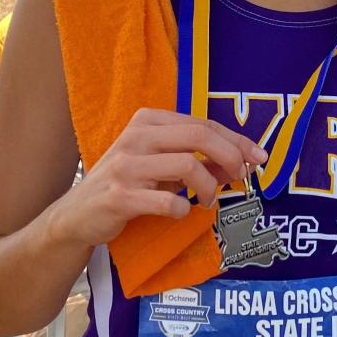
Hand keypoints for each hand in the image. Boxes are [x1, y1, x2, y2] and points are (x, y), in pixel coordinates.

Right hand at [46, 108, 267, 249]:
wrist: (78, 215)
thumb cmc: (126, 185)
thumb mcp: (161, 166)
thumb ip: (196, 160)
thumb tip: (239, 161)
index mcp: (147, 121)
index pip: (202, 123)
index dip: (235, 140)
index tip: (258, 156)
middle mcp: (135, 137)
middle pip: (198, 135)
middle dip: (230, 155)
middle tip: (242, 177)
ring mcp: (125, 166)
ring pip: (186, 166)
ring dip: (208, 187)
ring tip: (207, 201)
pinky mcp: (119, 196)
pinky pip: (165, 201)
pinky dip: (182, 209)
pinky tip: (180, 213)